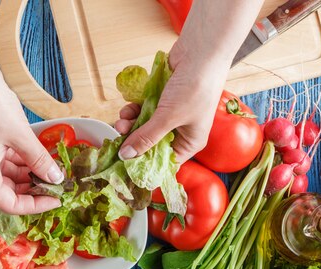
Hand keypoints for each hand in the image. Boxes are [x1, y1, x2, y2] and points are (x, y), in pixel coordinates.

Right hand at [0, 74, 63, 214]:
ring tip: (54, 172)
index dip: (35, 206)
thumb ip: (39, 160)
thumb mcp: (21, 137)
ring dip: (32, 177)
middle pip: (9, 194)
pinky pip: (9, 165)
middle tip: (59, 186)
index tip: (56, 200)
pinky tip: (43, 160)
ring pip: (11, 179)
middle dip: (34, 191)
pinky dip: (26, 164)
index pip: (9, 204)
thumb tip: (56, 179)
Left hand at [115, 44, 228, 162]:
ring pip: (145, 126)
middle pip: (152, 144)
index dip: (145, 163)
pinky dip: (135, 110)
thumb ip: (146, 137)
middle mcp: (181, 130)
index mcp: (190, 142)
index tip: (125, 162)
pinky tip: (129, 107)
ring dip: (131, 124)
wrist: (200, 52)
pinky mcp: (162, 99)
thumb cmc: (195, 88)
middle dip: (135, 140)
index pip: (165, 161)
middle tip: (120, 134)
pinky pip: (144, 110)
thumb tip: (126, 156)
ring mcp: (171, 114)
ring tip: (122, 120)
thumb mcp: (169, 117)